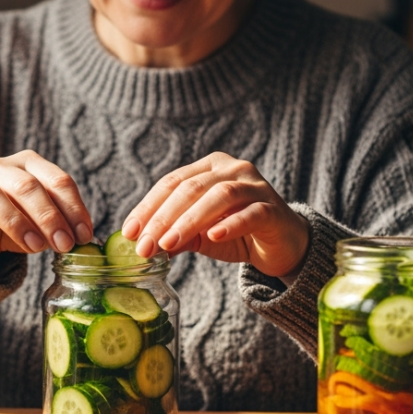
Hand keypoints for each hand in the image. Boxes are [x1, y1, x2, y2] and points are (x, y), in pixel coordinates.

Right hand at [0, 150, 93, 264]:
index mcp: (30, 164)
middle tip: (63, 244)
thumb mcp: (42, 223)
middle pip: (27, 186)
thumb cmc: (18, 223)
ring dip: (18, 223)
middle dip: (49, 217)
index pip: (57, 180)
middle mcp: (2, 167)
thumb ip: (60, 225)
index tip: (83, 236)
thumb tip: (80, 240)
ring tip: (35, 247)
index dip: (74, 208)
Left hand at [124, 152, 309, 278]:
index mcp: (209, 167)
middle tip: (144, 246)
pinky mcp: (273, 208)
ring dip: (189, 220)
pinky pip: (251, 213)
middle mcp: (232, 169)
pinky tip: (213, 236)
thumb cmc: (238, 233)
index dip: (148, 207)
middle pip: (191, 188)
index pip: (171, 182)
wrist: (283, 244)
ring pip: (219, 196)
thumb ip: (176, 235)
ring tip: (168, 244)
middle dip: (163, 218)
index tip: (129, 232)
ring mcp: (255, 186)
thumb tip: (143, 245)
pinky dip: (230, 223)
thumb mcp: (200, 235)